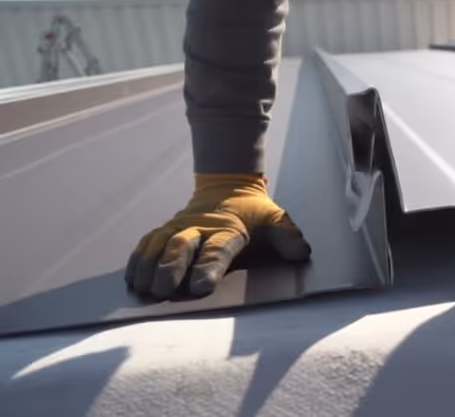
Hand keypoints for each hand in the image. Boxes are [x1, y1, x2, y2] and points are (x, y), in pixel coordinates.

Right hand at [125, 174, 310, 298]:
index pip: (218, 249)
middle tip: (163, 292)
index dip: (208, 267)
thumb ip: (288, 236)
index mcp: (228, 228)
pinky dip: (137, 260)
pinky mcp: (165, 229)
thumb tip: (300, 252)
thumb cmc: (254, 212)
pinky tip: (132, 279)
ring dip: (148, 267)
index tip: (200, 287)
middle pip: (180, 246)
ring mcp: (179, 226)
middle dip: (170, 269)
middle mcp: (199, 227)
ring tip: (142, 290)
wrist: (229, 185)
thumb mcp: (275, 219)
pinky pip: (146, 243)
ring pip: (158, 245)